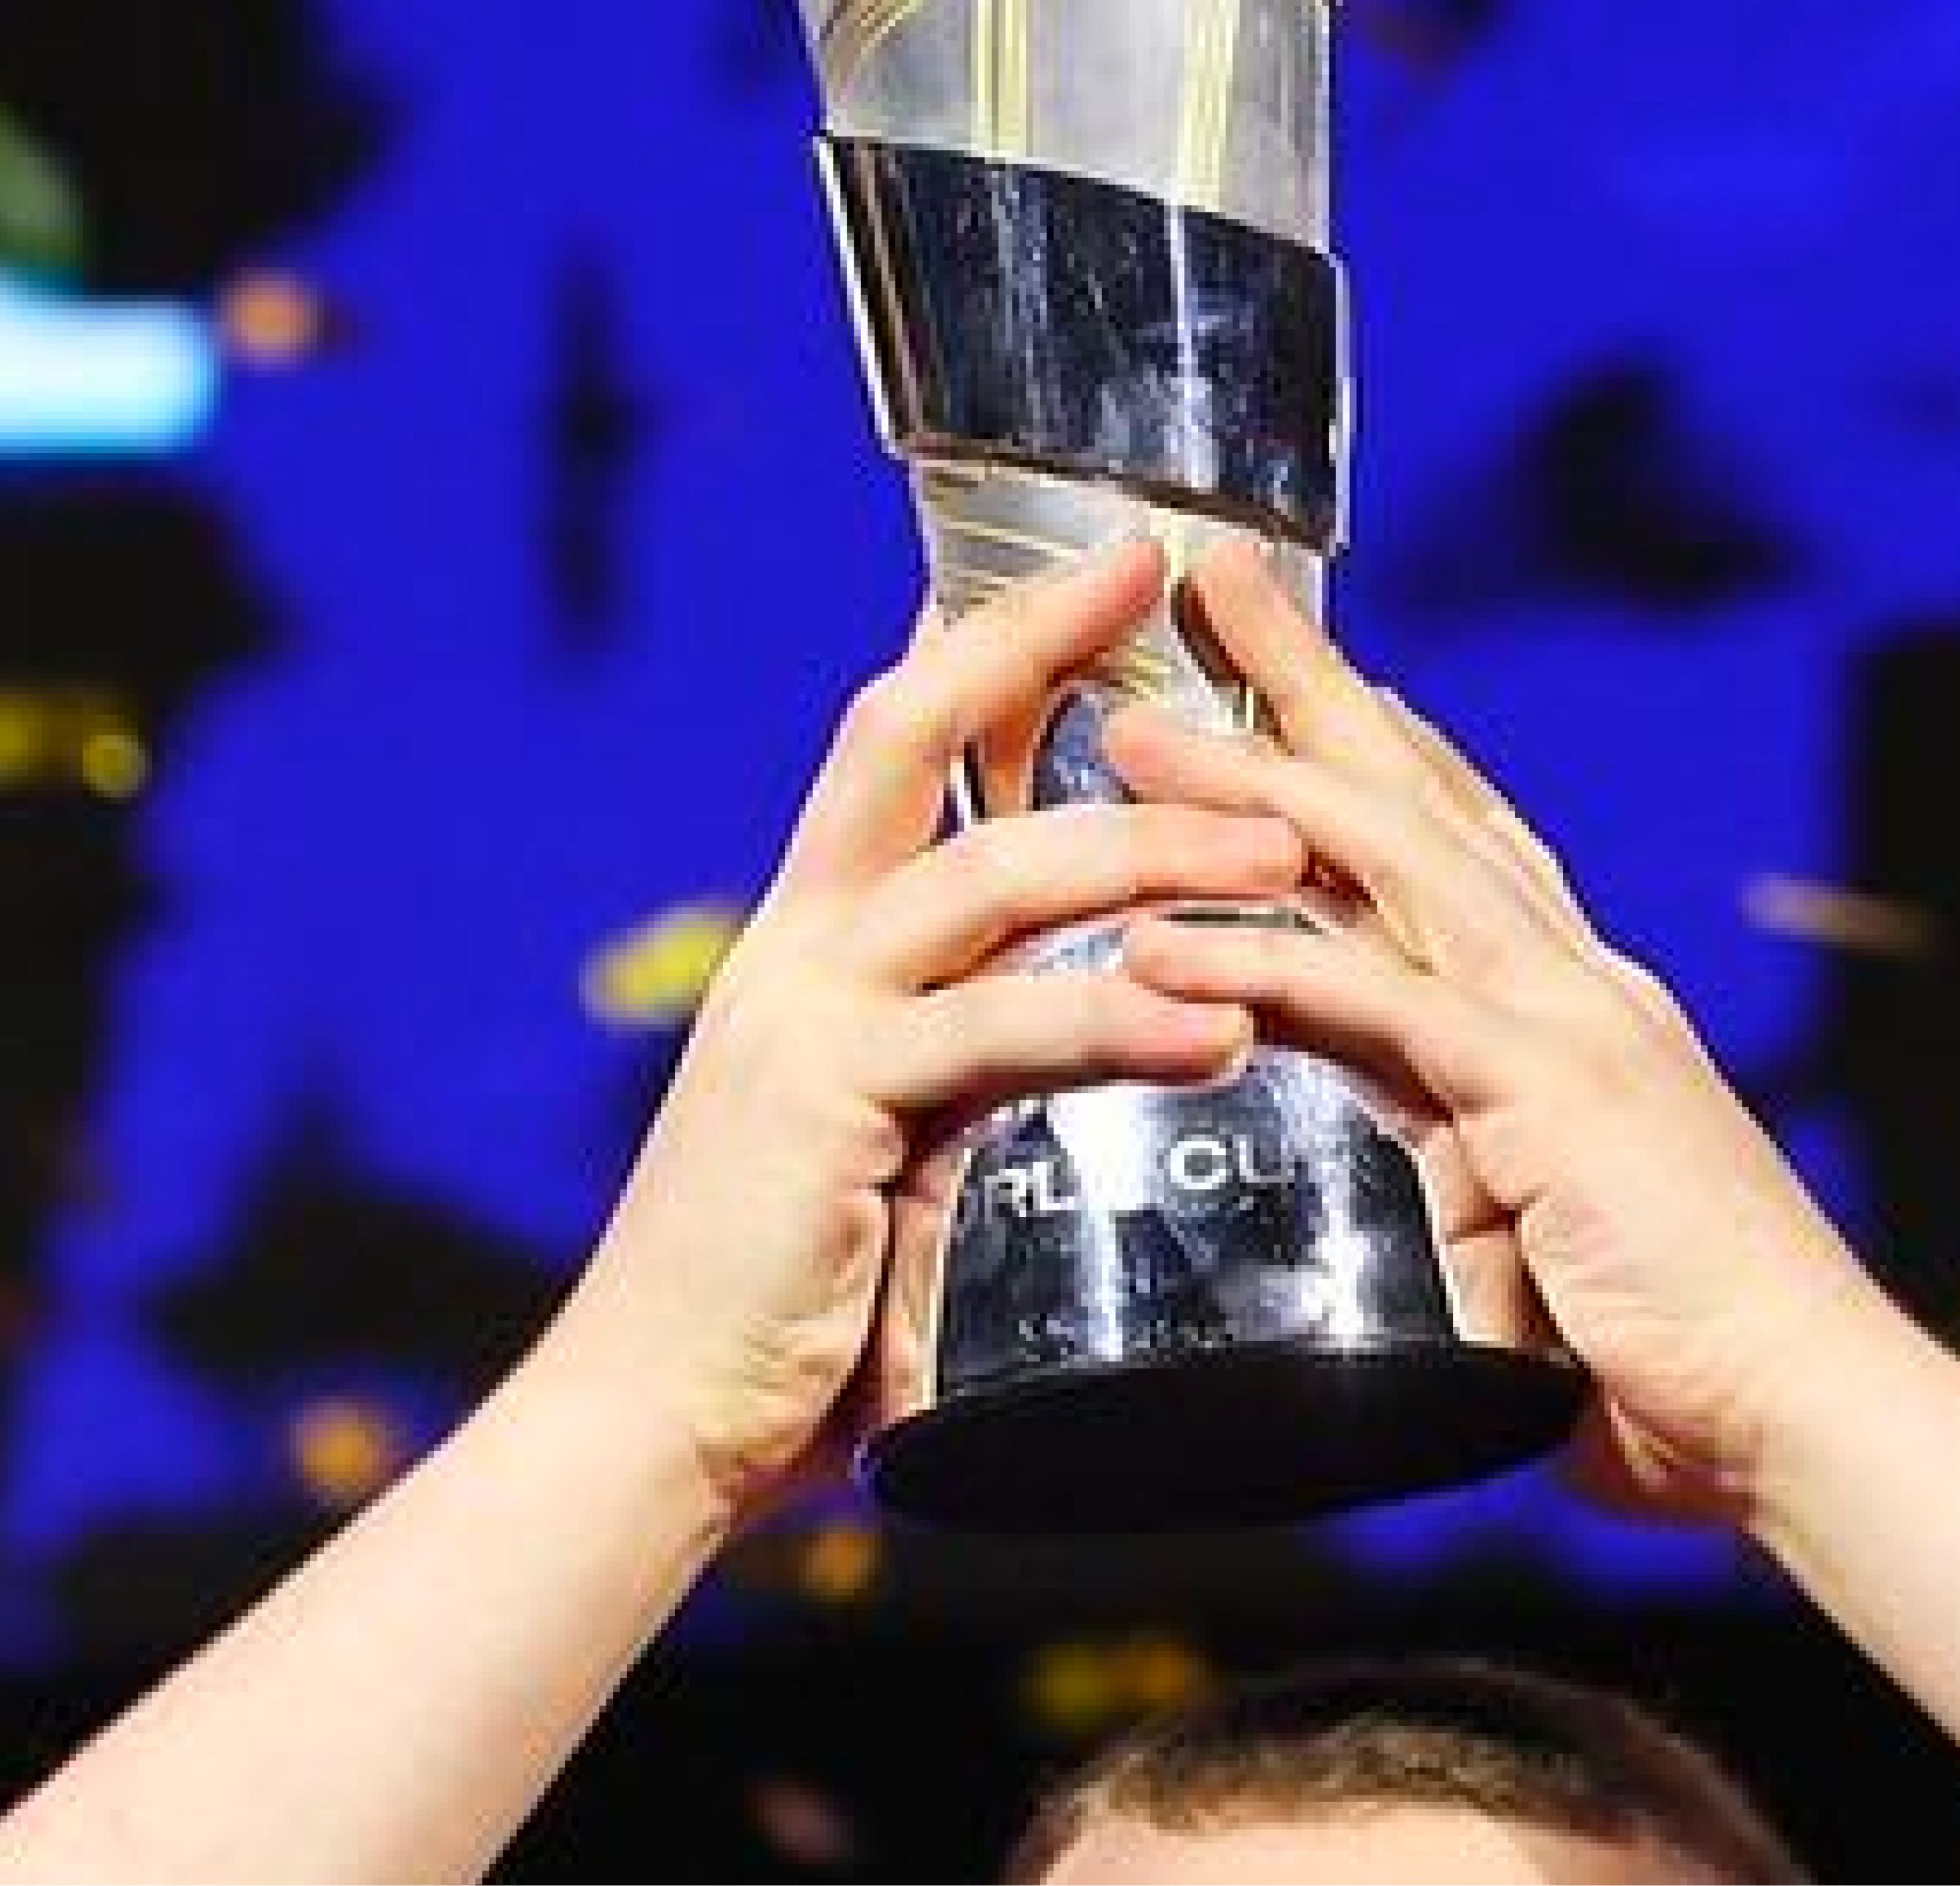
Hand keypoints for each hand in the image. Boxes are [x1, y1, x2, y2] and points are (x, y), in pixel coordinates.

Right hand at [543, 539, 1301, 1521]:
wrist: (640, 1430)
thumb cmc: (784, 1309)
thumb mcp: (885, 1139)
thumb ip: (967, 1065)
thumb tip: (1094, 1024)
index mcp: (810, 939)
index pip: (899, 736)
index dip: (989, 638)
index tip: (1093, 565)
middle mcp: (798, 945)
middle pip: (917, 738)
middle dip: (1042, 645)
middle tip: (1169, 588)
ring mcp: (806, 1015)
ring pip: (994, 873)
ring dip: (1150, 847)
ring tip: (1283, 852)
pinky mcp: (829, 1104)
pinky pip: (1000, 1032)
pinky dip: (1119, 1016)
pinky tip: (1219, 1023)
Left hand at [1109, 543, 1887, 1528]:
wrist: (1813, 1423)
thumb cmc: (1693, 1380)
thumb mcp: (1559, 1255)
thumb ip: (1488, 1210)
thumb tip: (1431, 1225)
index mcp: (1587, 1013)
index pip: (1471, 839)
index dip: (1385, 742)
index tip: (1307, 669)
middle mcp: (1578, 985)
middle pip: (1419, 797)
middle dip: (1313, 682)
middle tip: (1218, 581)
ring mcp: (1567, 1026)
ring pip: (1389, 857)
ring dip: (1255, 778)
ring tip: (1141, 723)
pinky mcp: (1543, 1097)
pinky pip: (1376, 1005)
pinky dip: (1260, 960)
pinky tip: (1155, 935)